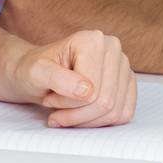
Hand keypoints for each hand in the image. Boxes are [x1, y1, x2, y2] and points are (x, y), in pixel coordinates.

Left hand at [10, 28, 136, 127]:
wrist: (39, 72)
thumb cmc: (36, 70)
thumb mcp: (36, 72)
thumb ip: (58, 78)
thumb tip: (87, 91)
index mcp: (93, 40)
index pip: (91, 88)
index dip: (67, 102)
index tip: (49, 98)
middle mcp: (112, 48)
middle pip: (105, 102)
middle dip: (76, 114)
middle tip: (56, 108)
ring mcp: (123, 66)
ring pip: (114, 111)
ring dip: (85, 120)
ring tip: (65, 110)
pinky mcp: (127, 83)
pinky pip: (122, 114)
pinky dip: (99, 121)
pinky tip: (81, 113)